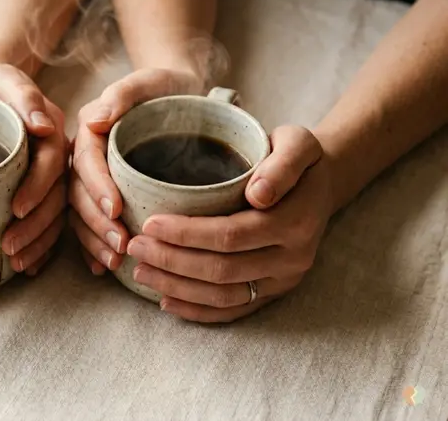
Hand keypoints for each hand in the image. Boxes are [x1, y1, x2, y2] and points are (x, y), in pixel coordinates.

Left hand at [0, 62, 68, 275]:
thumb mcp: (0, 77)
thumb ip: (23, 95)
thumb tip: (43, 124)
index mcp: (51, 131)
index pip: (51, 164)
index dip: (38, 188)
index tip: (16, 210)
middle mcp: (57, 157)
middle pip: (57, 197)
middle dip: (38, 228)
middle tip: (12, 251)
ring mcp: (50, 178)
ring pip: (56, 215)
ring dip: (41, 244)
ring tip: (17, 265)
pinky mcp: (40, 192)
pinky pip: (50, 223)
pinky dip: (43, 248)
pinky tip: (30, 267)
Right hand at [69, 68, 200, 274]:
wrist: (179, 97)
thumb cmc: (166, 88)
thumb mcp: (150, 81)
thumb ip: (124, 93)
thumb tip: (96, 120)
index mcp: (90, 129)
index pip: (87, 160)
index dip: (97, 186)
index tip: (115, 209)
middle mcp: (84, 155)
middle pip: (79, 192)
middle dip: (97, 223)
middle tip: (121, 245)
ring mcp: (90, 178)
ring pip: (79, 213)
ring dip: (93, 240)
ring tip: (116, 261)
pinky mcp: (101, 195)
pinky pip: (88, 224)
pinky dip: (92, 247)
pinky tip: (102, 267)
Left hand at [126, 126, 332, 322]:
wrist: (321, 184)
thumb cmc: (296, 158)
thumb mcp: (298, 143)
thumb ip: (284, 163)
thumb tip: (259, 194)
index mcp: (296, 222)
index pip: (230, 235)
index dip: (186, 234)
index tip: (149, 223)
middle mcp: (293, 258)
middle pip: (222, 270)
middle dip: (171, 261)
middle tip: (134, 247)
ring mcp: (284, 280)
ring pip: (223, 295)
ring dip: (177, 287)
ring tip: (141, 272)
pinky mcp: (274, 293)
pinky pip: (234, 310)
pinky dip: (197, 311)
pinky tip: (166, 300)